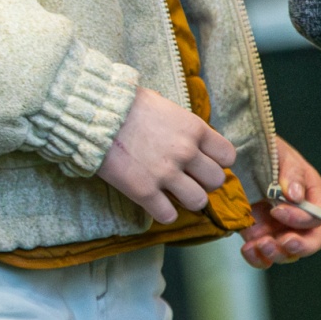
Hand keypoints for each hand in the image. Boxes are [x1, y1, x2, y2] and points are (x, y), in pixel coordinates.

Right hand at [97, 88, 236, 223]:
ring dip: (188, 200)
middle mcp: (186, 152)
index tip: (202, 162)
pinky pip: (168, 216)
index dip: (217, 162)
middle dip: (203, 182)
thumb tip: (182, 131)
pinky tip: (155, 204)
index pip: (228, 156)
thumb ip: (179, 122)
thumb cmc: (124, 104)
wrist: (93, 113)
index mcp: (194, 129)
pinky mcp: (144, 191)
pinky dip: (164, 213)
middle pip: (216, 181)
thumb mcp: (162, 104)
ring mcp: (166, 174)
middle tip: (187, 179)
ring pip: (198, 201)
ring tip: (174, 195)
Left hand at [241, 136, 320, 268]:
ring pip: (287, 253)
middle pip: (310, 242)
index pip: (316, 219)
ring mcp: (277, 228)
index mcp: (310, 196)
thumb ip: (291, 173)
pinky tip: (248, 249)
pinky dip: (257, 258)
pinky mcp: (256, 235)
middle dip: (298, 246)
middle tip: (283, 242)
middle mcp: (298, 216)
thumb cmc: (264, 150)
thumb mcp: (280, 154)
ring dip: (276, 254)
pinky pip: (262, 256)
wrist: (236, 153)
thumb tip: (296, 195)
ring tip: (260, 245)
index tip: (277, 210)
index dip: (300, 220)